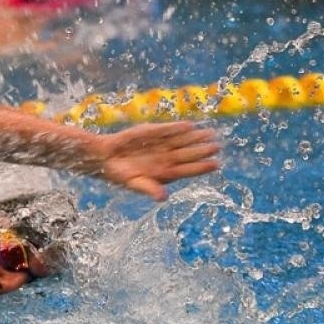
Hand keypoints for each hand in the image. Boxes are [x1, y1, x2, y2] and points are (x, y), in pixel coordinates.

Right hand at [97, 120, 219, 200]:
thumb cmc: (120, 175)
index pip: (188, 170)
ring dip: (195, 137)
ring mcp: (160, 145)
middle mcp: (166, 159)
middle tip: (218, 146)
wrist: (105, 158)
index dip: (202, 167)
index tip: (216, 164)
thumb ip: (149, 189)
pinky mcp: (151, 133)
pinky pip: (167, 130)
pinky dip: (176, 128)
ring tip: (211, 133)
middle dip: (203, 150)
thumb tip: (163, 198)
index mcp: (165, 173)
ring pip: (181, 141)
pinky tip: (189, 125)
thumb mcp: (134, 184)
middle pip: (188, 154)